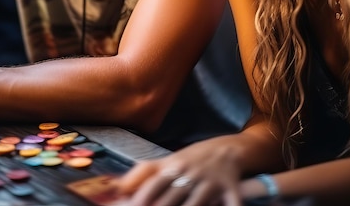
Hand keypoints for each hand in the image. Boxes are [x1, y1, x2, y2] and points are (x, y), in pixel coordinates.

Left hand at [116, 139, 243, 205]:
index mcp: (174, 167)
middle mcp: (190, 174)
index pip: (155, 182)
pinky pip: (232, 204)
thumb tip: (118, 185)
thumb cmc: (193, 159)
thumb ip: (144, 172)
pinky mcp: (231, 190)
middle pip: (172, 197)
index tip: (134, 205)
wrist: (228, 149)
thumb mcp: (169, 161)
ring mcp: (210, 182)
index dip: (144, 196)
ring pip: (196, 204)